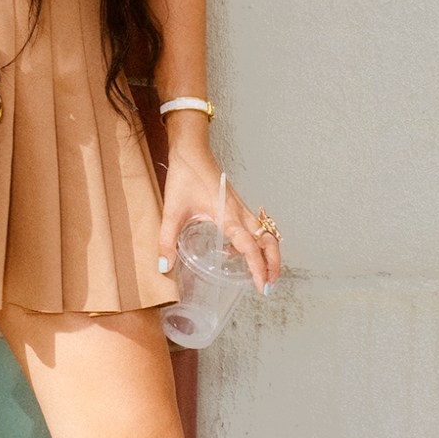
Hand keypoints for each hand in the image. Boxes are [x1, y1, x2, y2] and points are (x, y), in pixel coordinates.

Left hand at [157, 144, 281, 293]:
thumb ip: (167, 240)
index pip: (250, 246)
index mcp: (228, 215)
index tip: (261, 286)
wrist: (191, 151)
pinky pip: (255, 226)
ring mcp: (241, 207)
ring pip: (265, 233)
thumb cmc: (185, 176)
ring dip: (268, 253)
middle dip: (273, 264)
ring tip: (262, 273)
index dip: (258, 268)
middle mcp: (240, 212)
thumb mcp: (173, 212)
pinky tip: (235, 250)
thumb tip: (164, 266)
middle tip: (269, 284)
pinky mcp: (237, 204)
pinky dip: (256, 241)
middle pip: (268, 240)